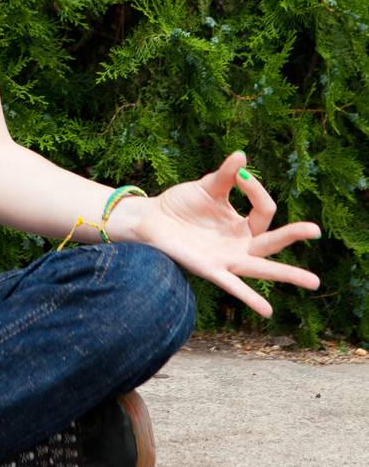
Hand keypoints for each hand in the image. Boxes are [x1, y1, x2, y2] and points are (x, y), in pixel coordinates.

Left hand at [118, 149, 320, 317]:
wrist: (152, 219)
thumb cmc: (182, 205)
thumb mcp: (207, 186)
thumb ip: (226, 175)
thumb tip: (242, 156)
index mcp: (243, 224)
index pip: (265, 210)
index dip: (257, 190)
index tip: (241, 176)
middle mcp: (240, 244)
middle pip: (272, 241)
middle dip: (293, 235)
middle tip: (316, 229)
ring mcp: (227, 259)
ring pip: (261, 268)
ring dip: (287, 274)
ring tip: (314, 281)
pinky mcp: (210, 269)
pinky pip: (233, 286)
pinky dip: (250, 298)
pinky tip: (267, 310)